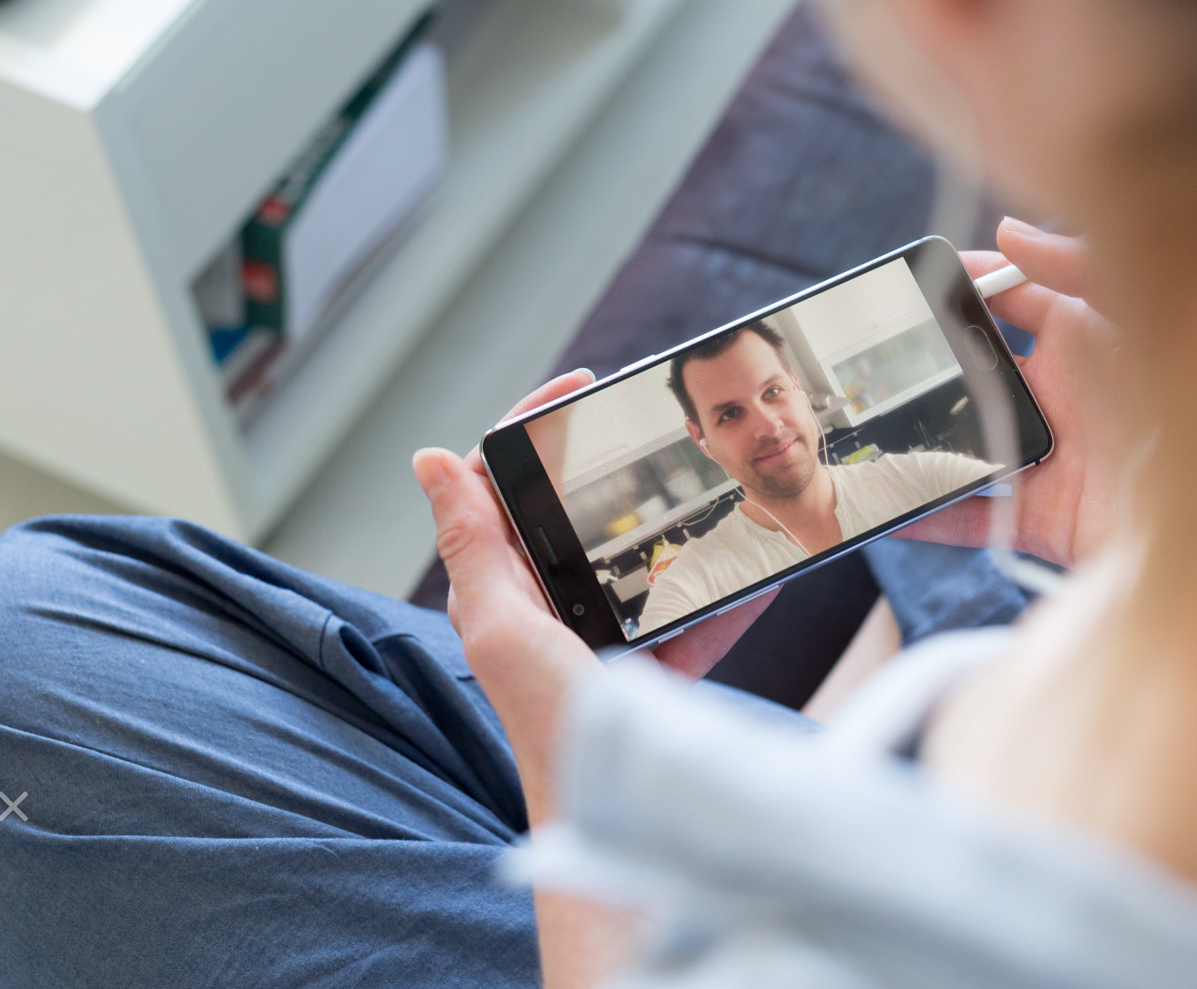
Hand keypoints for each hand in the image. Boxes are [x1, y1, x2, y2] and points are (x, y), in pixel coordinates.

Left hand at [414, 373, 779, 819]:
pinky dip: (728, 597)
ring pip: (642, 559)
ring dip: (683, 527)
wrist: (615, 811)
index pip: (503, 481)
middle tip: (662, 426)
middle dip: (619, 466)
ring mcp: (600, 638)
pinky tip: (766, 574)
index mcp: (497, 588)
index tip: (583, 386)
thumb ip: (472, 542)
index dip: (537, 424)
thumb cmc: (548, 720)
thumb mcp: (500, 621)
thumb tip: (430, 459)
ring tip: (724, 489)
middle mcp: (544, 608)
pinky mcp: (651, 672)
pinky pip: (693, 617)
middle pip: (578, 512)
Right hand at [903, 218, 1127, 567]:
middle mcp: (1067, 398)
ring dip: (917, 440)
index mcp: (1092, 341)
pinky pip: (974, 517)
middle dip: (929, 365)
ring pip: (967, 443)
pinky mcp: (1047, 520)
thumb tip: (1010, 232)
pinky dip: (926, 515)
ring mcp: (1053, 461)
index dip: (973, 285)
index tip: (920, 280)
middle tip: (874, 357)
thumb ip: (1083, 265)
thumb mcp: (1149, 310)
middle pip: (980, 374)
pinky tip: (884, 507)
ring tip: (862, 430)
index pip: (1020, 299)